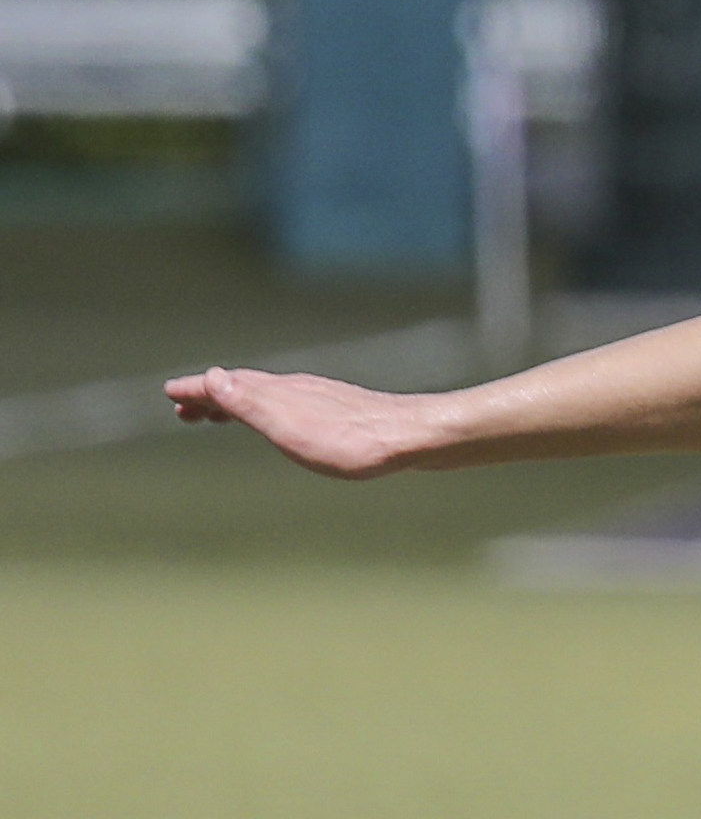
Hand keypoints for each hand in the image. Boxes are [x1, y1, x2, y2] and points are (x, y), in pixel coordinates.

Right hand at [164, 367, 429, 479]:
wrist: (413, 438)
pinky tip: (287, 421)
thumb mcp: (289, 427)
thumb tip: (212, 376)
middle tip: (185, 409)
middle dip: (212, 396)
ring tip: (225, 416)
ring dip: (240, 403)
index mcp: (278, 392)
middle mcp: (297, 388)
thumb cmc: (351, 442)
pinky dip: (272, 409)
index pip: (225, 386)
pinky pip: (294, 404)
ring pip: (269, 395)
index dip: (196, 390)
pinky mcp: (345, 411)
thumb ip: (250, 404)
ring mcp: (322, 398)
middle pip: (244, 388)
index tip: (170, 393)